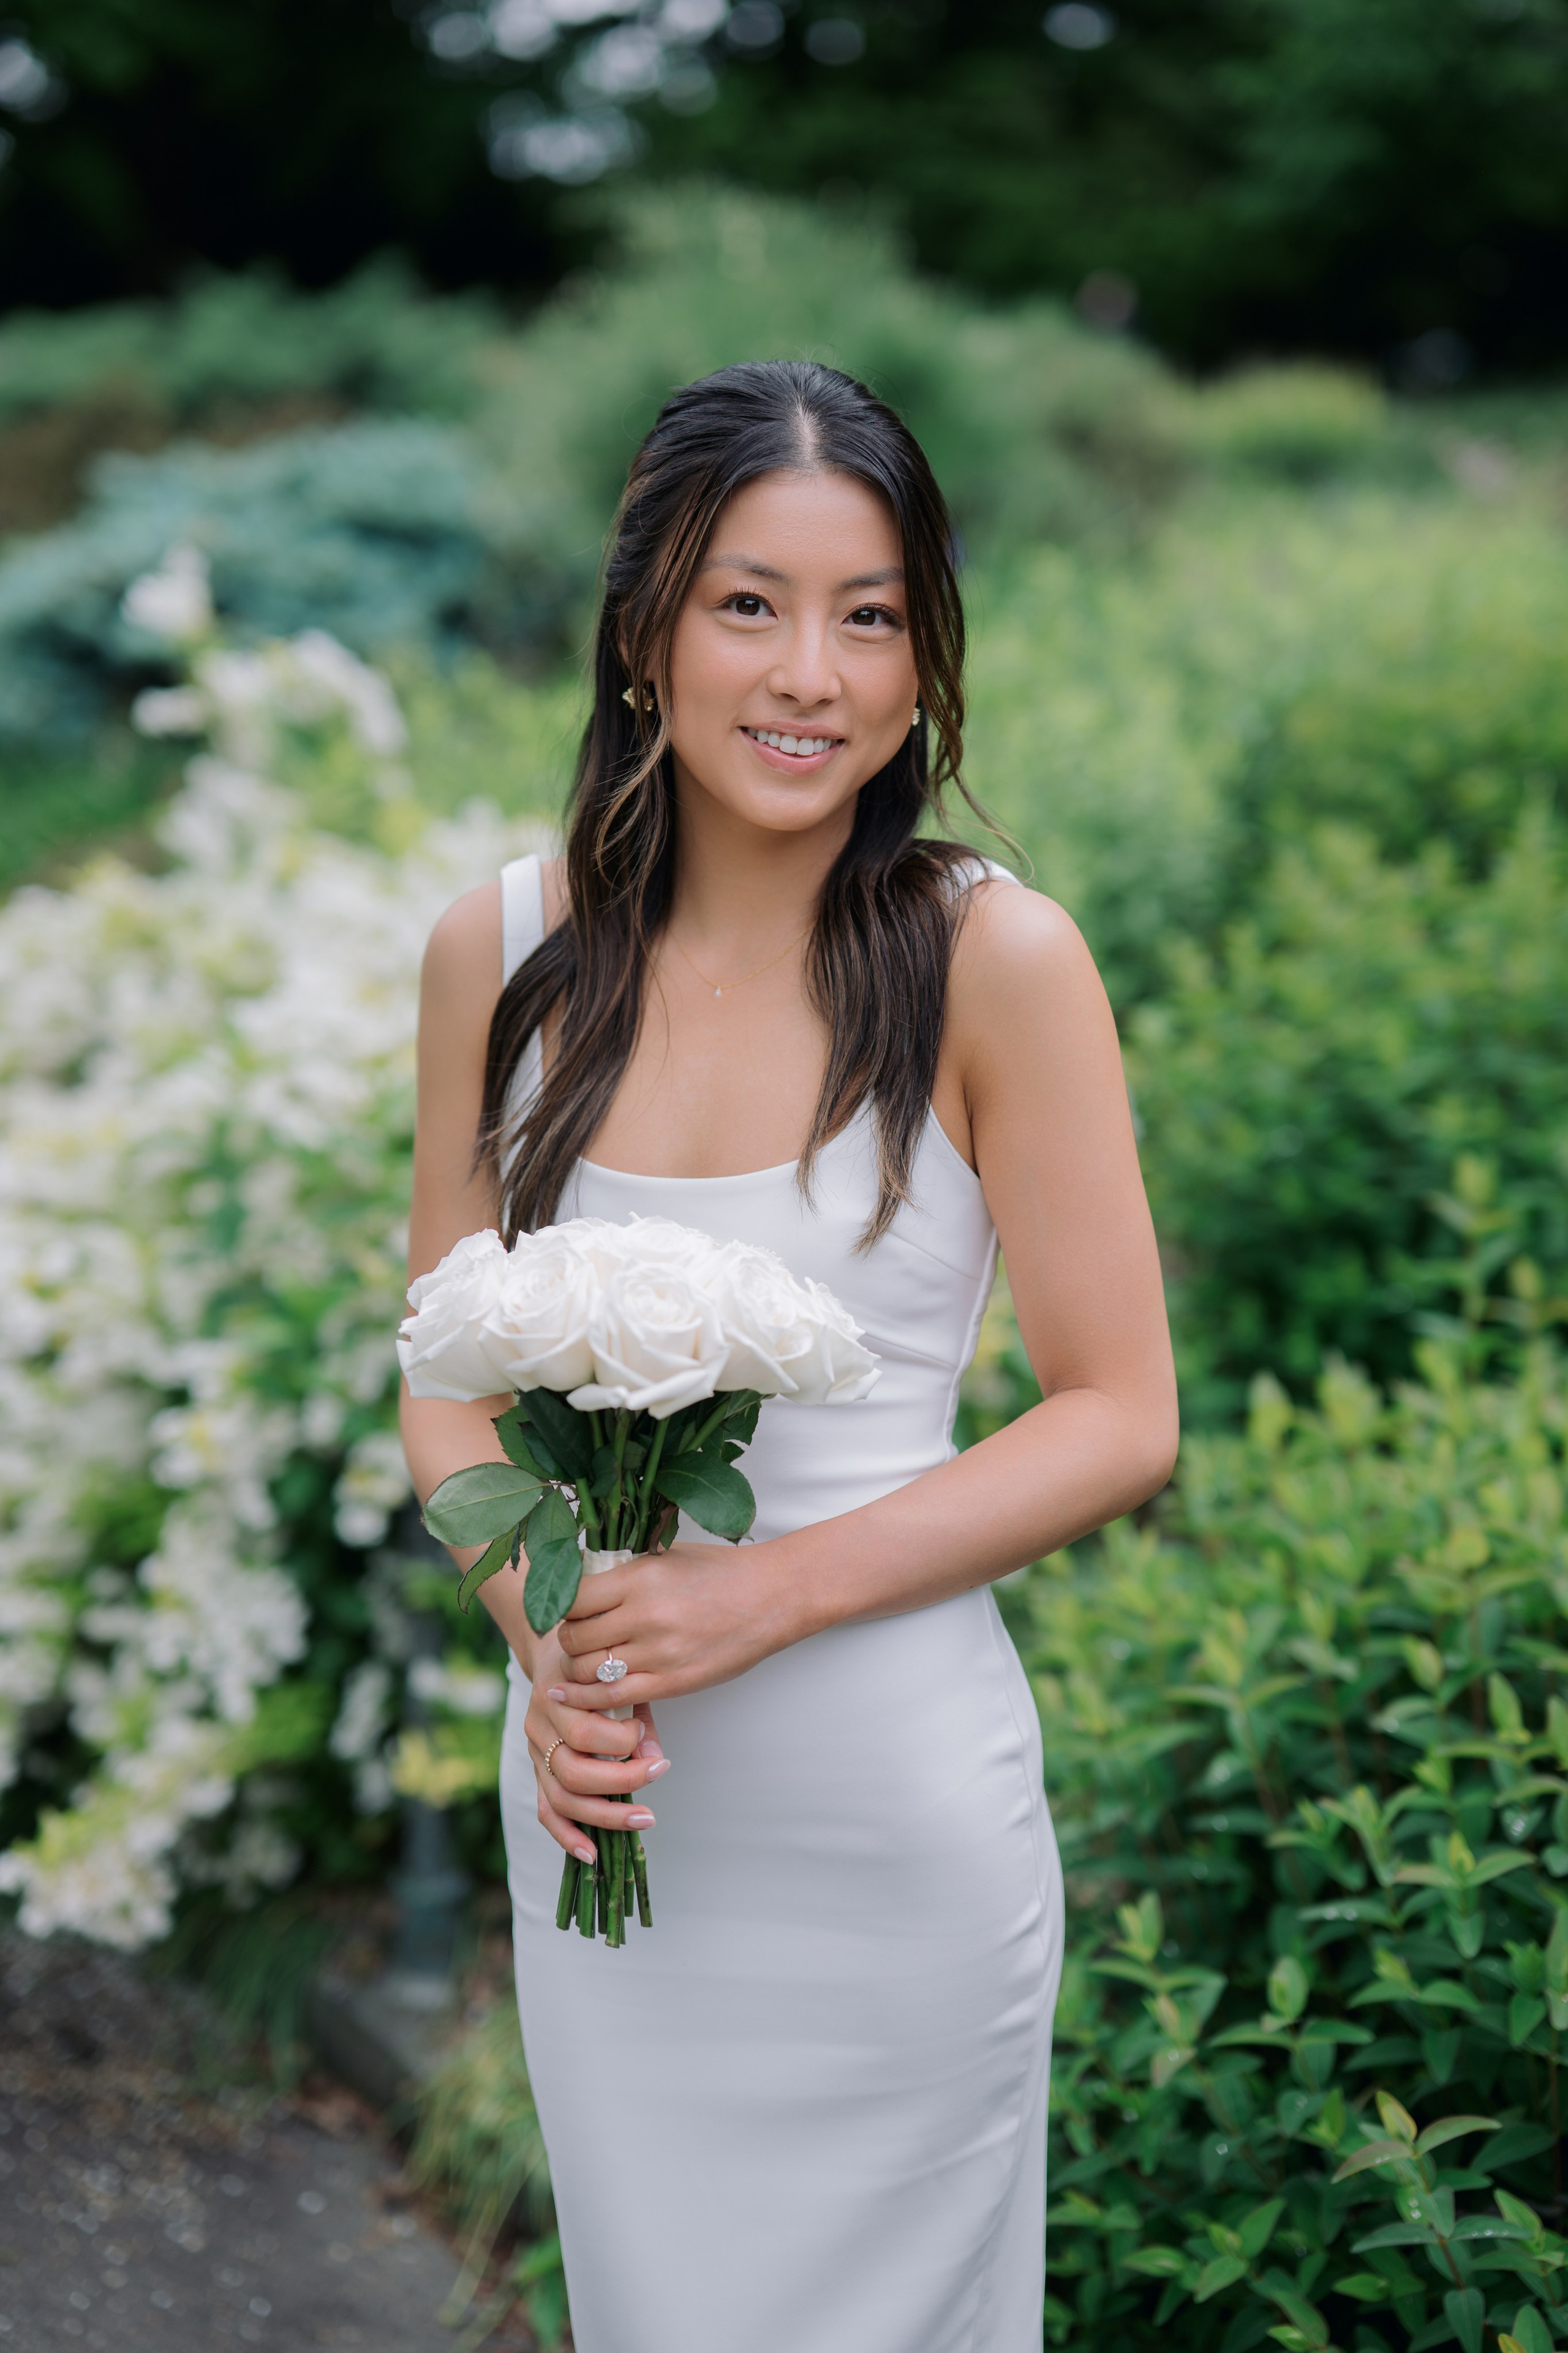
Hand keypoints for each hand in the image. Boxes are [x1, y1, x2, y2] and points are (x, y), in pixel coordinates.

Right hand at [522, 1623, 669, 1864]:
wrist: (557, 1653)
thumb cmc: (595, 1664)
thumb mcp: (615, 1673)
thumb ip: (637, 1711)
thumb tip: (654, 1757)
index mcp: (556, 1696)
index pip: (586, 1732)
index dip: (624, 1740)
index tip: (647, 1732)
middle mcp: (539, 1727)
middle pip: (573, 1770)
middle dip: (622, 1780)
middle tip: (659, 1772)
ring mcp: (535, 1753)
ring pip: (561, 1797)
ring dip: (606, 1815)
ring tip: (645, 1819)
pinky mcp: (537, 1772)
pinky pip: (546, 1812)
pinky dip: (568, 1837)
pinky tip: (592, 1855)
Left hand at [552, 1539, 798, 1714]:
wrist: (772, 1598)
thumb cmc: (719, 1572)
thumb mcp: (665, 1557)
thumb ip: (622, 1572)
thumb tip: (577, 1578)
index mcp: (638, 1578)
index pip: (572, 1599)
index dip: (562, 1607)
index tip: (570, 1609)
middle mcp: (644, 1616)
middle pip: (574, 1638)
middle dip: (568, 1640)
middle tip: (576, 1638)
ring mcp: (657, 1653)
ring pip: (588, 1671)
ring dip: (578, 1669)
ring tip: (585, 1662)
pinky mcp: (671, 1683)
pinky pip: (614, 1696)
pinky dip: (592, 1697)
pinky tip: (582, 1693)